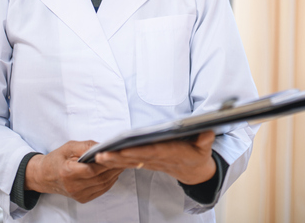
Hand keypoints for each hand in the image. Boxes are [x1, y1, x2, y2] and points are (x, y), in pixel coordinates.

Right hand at [25, 140, 123, 203]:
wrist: (45, 176)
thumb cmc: (57, 159)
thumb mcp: (69, 147)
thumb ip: (86, 146)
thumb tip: (103, 146)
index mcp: (68, 172)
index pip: (93, 169)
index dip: (106, 162)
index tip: (117, 153)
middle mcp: (73, 186)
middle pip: (100, 177)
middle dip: (115, 167)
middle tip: (125, 157)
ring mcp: (78, 195)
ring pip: (103, 185)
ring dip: (115, 174)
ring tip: (122, 163)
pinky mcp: (82, 198)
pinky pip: (101, 190)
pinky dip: (110, 181)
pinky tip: (114, 172)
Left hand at [94, 131, 216, 184]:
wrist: (196, 172)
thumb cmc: (199, 155)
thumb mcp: (205, 147)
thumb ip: (205, 139)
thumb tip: (207, 131)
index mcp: (170, 153)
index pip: (151, 152)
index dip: (137, 152)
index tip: (124, 150)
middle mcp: (157, 158)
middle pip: (135, 157)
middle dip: (118, 157)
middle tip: (101, 155)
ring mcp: (151, 162)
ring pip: (130, 161)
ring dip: (113, 160)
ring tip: (97, 157)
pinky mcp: (147, 163)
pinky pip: (130, 163)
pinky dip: (117, 161)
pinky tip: (104, 159)